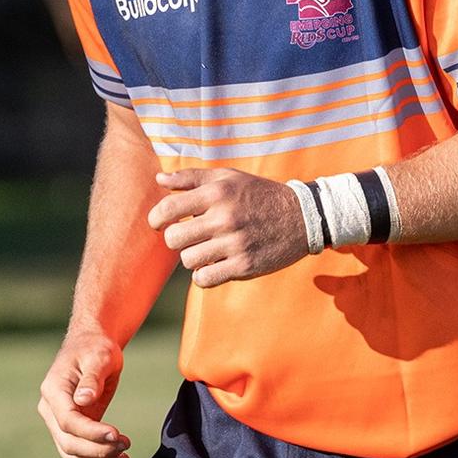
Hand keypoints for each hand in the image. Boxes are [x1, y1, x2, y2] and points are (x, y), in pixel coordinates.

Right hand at [38, 331, 129, 457]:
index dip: (91, 432)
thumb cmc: (95, 347)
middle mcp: (51, 409)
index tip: (116, 435)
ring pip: (71, 453)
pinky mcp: (71, 427)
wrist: (92, 344)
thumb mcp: (98, 356)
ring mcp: (59, 420)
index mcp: (54, 390)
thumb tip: (84, 400)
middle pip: (68, 442)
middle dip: (97, 450)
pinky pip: (79, 450)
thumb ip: (92, 378)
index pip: (68, 421)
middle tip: (125, 448)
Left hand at [148, 167, 308, 287]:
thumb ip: (192, 178)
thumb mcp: (228, 178)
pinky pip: (204, 279)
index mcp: (218, 193)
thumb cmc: (258, 194)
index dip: (156, 218)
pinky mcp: (244, 266)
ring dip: (192, 256)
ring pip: (188, 260)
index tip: (158, 223)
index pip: (169, 208)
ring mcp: (234, 244)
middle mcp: (224, 217)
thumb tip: (159, 180)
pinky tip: (214, 264)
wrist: (301, 217)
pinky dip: (204, 275)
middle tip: (188, 236)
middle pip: (174, 239)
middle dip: (175, 239)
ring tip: (207, 247)